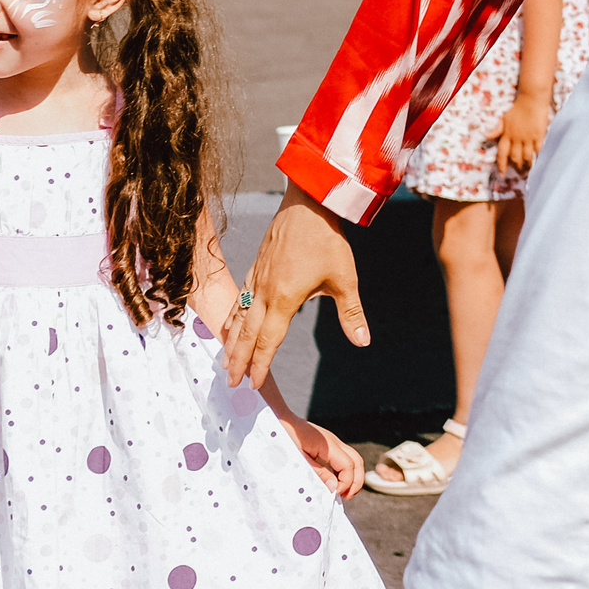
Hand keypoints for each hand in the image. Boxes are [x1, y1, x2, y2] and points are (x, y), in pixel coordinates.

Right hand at [224, 186, 368, 387]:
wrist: (308, 203)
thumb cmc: (327, 240)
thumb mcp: (345, 279)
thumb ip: (351, 313)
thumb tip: (363, 341)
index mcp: (284, 299)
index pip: (268, 341)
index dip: (261, 365)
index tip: (254, 385)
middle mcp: (264, 292)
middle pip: (246, 334)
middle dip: (238, 360)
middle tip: (231, 383)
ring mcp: (256, 278)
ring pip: (239, 317)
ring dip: (231, 342)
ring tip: (226, 361)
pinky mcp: (255, 267)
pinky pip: (240, 298)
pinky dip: (233, 317)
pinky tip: (231, 323)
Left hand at [286, 416, 363, 495]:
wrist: (279, 420)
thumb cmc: (286, 439)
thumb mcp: (299, 459)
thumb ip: (318, 473)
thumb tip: (334, 487)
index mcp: (328, 446)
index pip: (348, 466)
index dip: (345, 483)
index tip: (334, 495)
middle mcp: (335, 442)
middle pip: (357, 461)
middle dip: (355, 481)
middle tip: (345, 497)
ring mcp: (332, 442)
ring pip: (353, 459)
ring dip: (352, 476)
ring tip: (342, 492)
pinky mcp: (328, 444)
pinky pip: (344, 457)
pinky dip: (345, 471)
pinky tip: (335, 481)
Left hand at [495, 94, 549, 175]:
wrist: (532, 99)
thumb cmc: (518, 109)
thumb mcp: (504, 118)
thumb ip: (497, 129)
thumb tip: (486, 137)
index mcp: (507, 135)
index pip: (502, 153)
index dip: (501, 165)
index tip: (502, 174)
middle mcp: (516, 138)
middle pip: (515, 158)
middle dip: (517, 167)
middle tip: (519, 172)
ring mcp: (528, 138)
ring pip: (527, 157)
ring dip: (527, 165)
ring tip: (529, 170)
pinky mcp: (539, 135)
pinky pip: (538, 150)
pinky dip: (538, 157)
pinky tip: (539, 161)